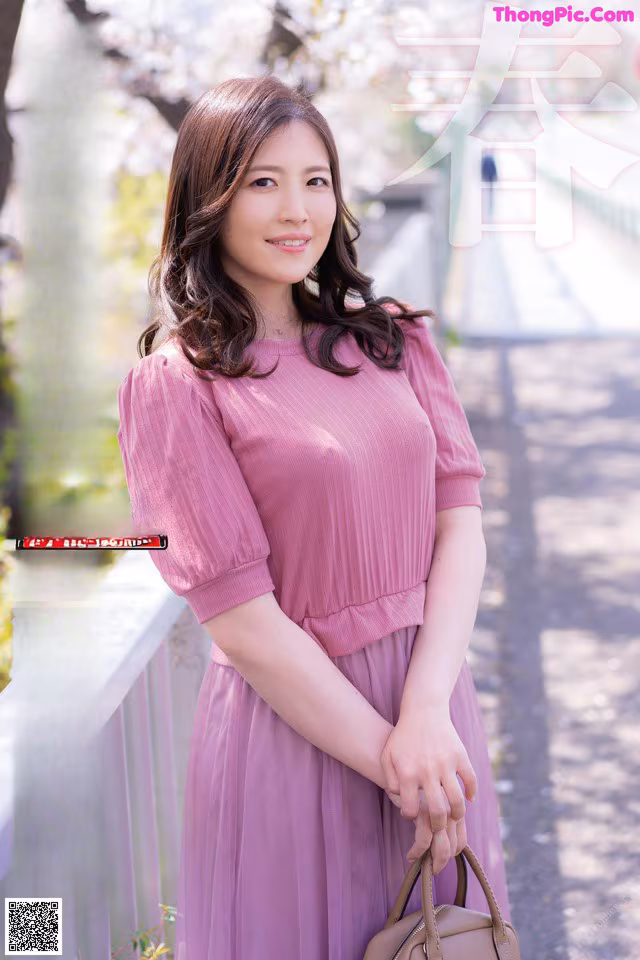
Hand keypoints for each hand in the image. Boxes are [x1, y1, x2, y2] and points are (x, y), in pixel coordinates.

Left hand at [380, 705, 476, 831]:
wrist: (423, 710)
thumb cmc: (403, 736)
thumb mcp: (387, 756)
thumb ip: (390, 780)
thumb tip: (400, 800)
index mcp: (407, 773)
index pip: (411, 810)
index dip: (411, 815)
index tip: (413, 813)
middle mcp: (427, 771)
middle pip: (438, 811)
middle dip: (438, 826)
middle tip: (437, 827)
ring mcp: (446, 764)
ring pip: (457, 801)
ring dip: (457, 814)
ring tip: (454, 816)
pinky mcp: (460, 756)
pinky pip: (471, 780)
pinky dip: (472, 793)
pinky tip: (468, 798)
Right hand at [387, 786, 467, 874]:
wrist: (400, 761)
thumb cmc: (413, 780)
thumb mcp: (429, 795)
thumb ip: (438, 813)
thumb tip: (443, 841)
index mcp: (454, 805)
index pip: (460, 839)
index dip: (452, 853)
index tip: (440, 859)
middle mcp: (450, 807)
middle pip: (453, 845)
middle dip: (442, 861)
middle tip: (434, 869)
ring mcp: (438, 809)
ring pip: (441, 846)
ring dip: (432, 860)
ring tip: (421, 863)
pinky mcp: (423, 810)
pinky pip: (424, 840)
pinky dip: (418, 851)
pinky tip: (411, 855)